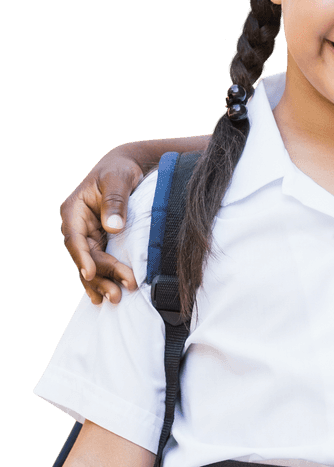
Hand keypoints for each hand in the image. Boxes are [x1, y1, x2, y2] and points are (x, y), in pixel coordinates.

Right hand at [60, 148, 143, 303]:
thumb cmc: (120, 170)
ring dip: (101, 282)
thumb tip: (113, 226)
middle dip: (99, 276)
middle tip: (117, 294)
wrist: (127, 167)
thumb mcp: (118, 180)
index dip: (82, 257)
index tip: (90, 274)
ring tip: (114, 299)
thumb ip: (115, 201)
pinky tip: (103, 296)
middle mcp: (76, 225)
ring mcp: (86, 234)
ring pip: (90, 262)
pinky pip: (98, 261)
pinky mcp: (98, 240)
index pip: (74, 238)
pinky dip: (102, 277)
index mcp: (73, 210)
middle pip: (84, 255)